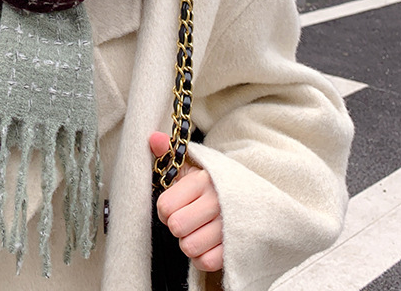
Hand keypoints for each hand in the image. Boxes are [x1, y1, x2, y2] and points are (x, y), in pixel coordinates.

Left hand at [150, 131, 223, 273]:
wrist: (247, 194)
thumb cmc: (208, 181)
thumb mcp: (189, 163)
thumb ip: (167, 151)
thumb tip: (153, 138)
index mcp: (201, 180)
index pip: (165, 206)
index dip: (163, 210)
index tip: (172, 206)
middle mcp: (216, 201)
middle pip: (177, 227)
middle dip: (175, 225)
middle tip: (184, 218)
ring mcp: (228, 225)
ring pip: (189, 247)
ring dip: (188, 241)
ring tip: (196, 229)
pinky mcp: (236, 247)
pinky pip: (206, 262)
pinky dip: (201, 256)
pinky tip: (205, 243)